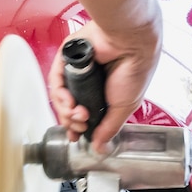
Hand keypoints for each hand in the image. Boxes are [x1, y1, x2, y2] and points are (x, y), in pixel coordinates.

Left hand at [48, 17, 160, 152]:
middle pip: (67, 108)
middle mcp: (86, 82)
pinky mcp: (66, 59)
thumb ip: (109, 127)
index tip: (76, 136)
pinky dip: (60, 94)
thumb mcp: (124, 107)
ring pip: (60, 96)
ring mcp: (75, 71)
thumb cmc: (135, 70)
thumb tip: (100, 148)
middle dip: (72, 121)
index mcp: (102, 92)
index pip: (82, 114)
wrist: (131, 44)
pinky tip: (69, 102)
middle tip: (81, 123)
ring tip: (77, 113)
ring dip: (66, 110)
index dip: (76, 127)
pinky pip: (56, 81)